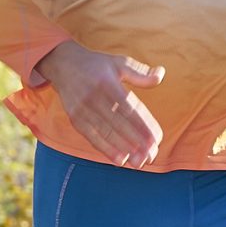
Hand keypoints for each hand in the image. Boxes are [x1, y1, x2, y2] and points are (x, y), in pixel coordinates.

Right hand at [43, 40, 164, 165]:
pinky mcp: (75, 118)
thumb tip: (161, 75)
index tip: (157, 139)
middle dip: (137, 142)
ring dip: (124, 150)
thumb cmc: (97, 65)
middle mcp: (95, 97)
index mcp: (108, 84)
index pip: (130, 109)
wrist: (63, 64)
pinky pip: (92, 137)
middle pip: (119, 124)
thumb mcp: (119, 63)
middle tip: (152, 156)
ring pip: (107, 133)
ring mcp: (83, 109)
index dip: (143, 126)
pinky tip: (120, 160)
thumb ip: (140, 73)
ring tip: (140, 163)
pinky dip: (106, 150)